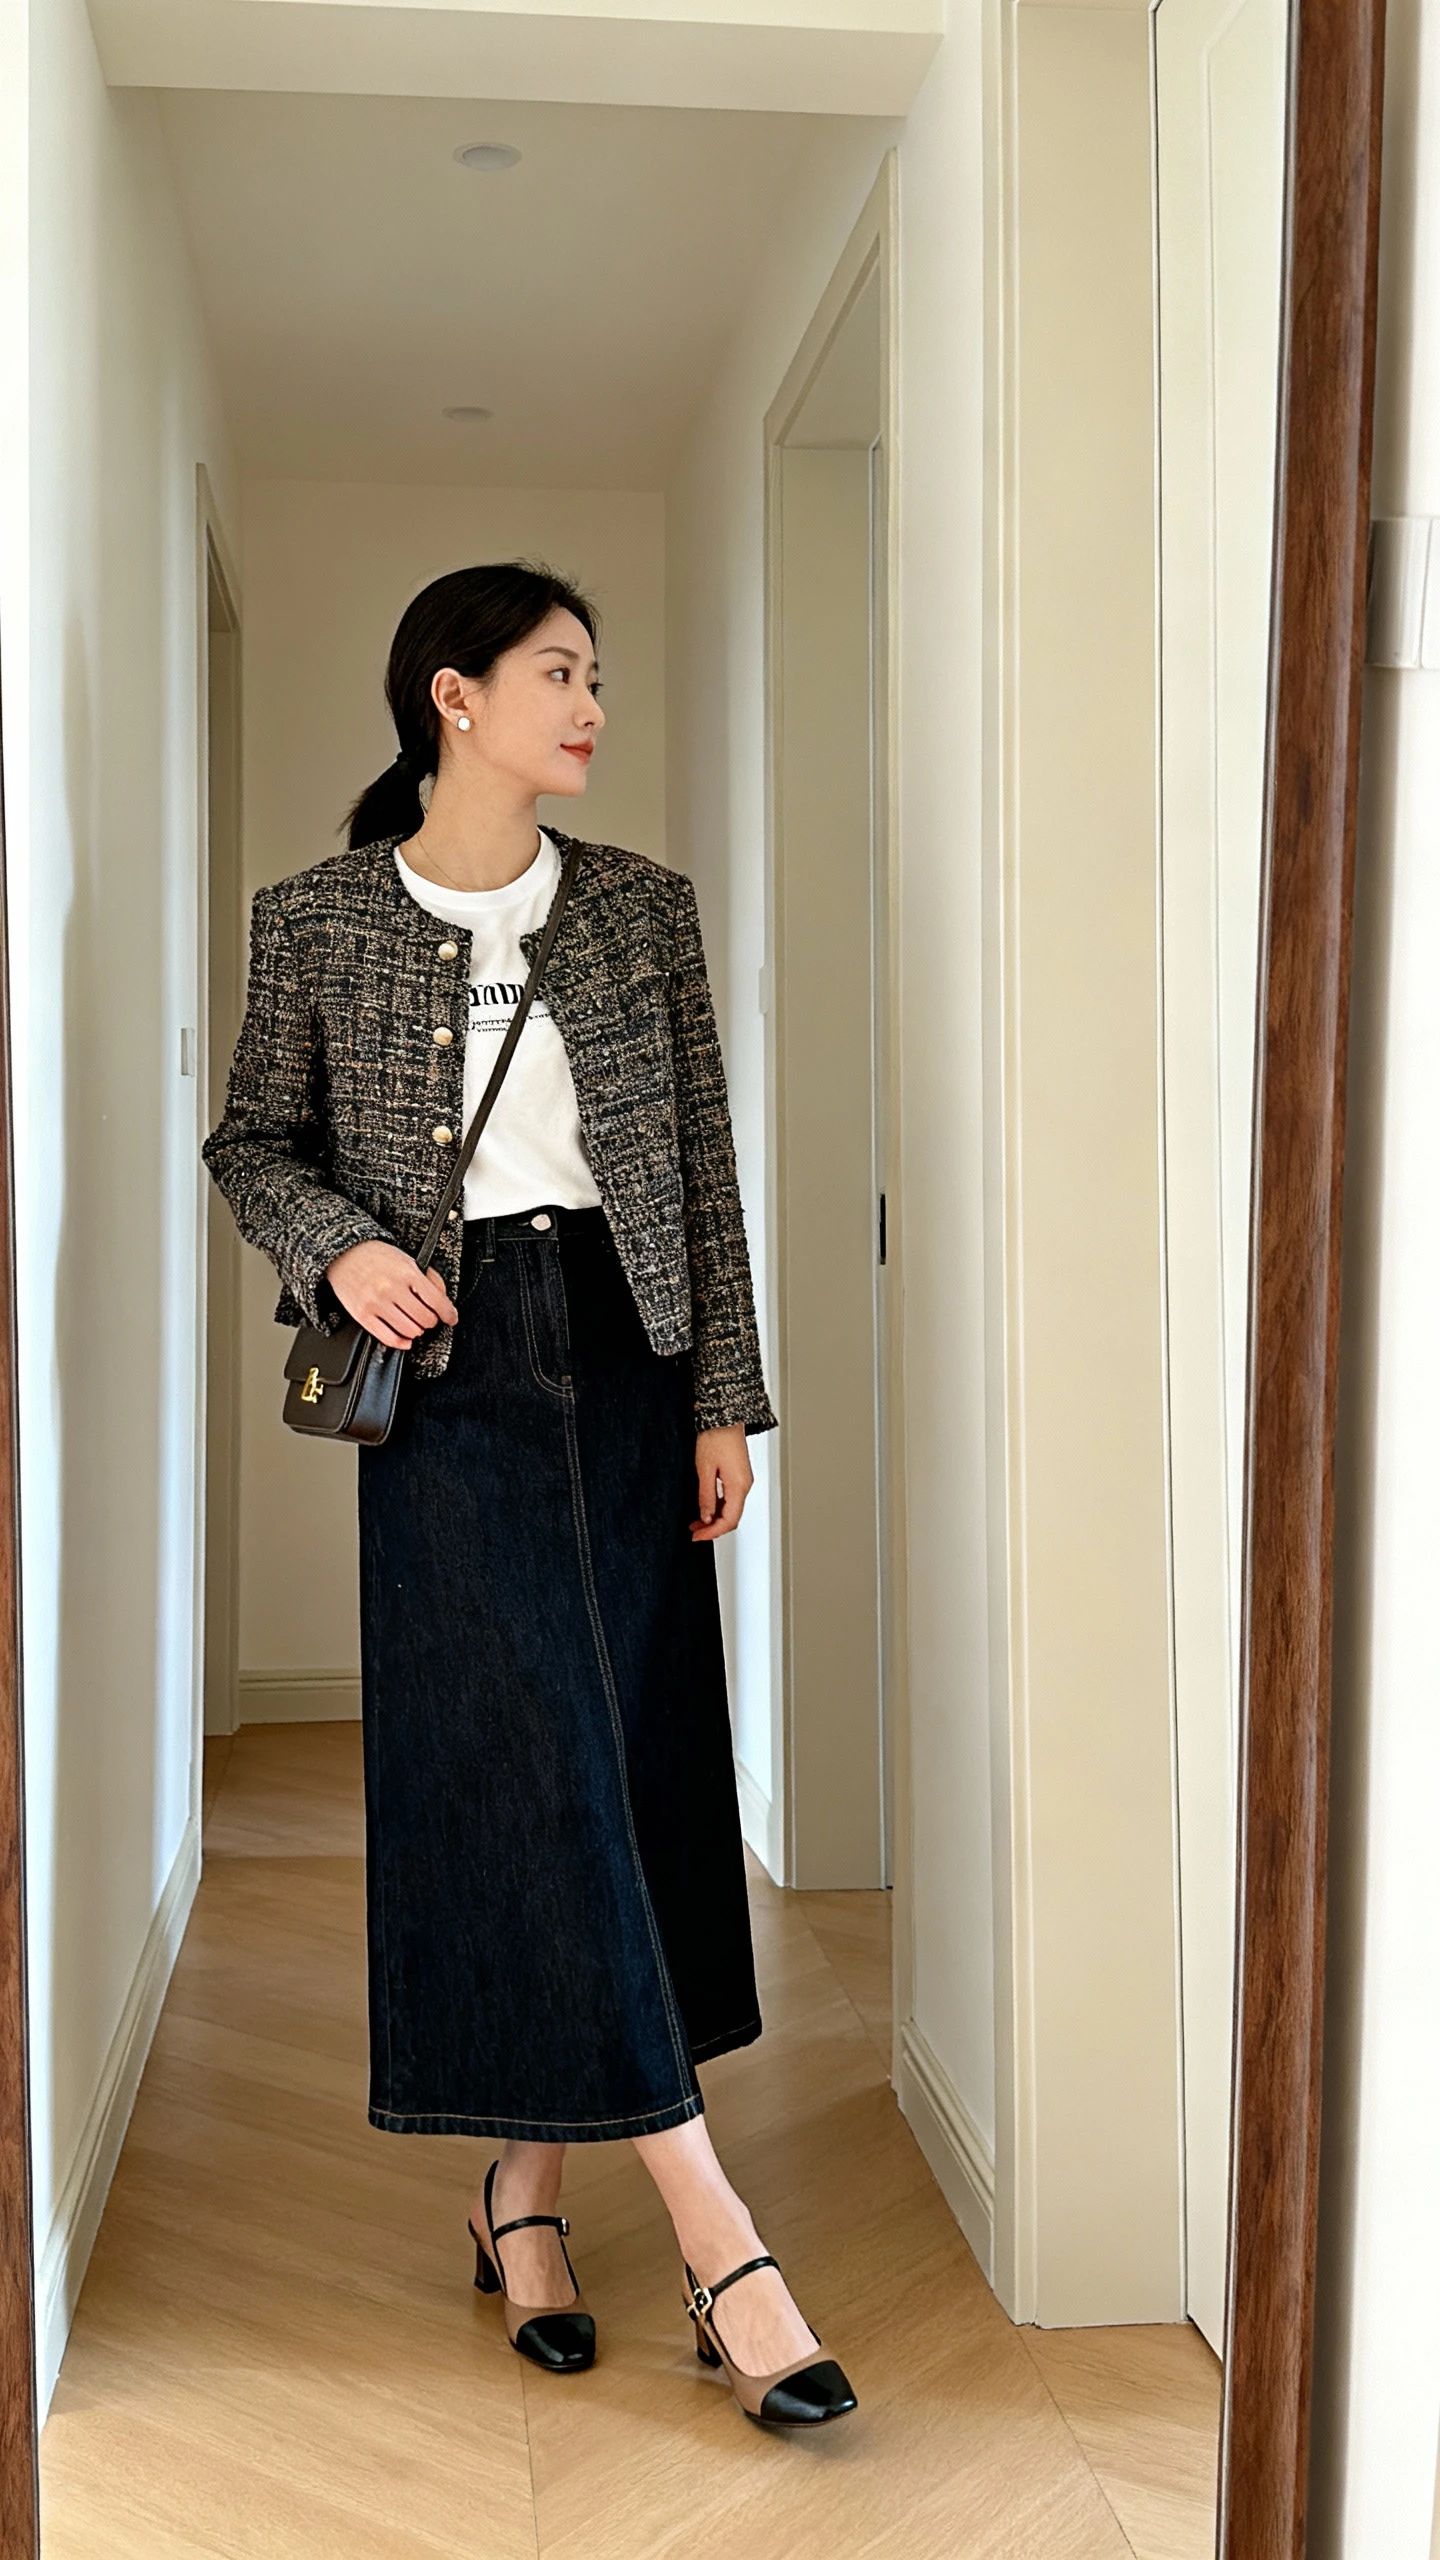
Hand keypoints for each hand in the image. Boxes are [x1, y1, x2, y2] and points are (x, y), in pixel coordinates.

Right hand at [326, 1240, 458, 1350]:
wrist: (345, 1254)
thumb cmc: (377, 1257)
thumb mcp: (408, 1260)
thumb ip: (428, 1279)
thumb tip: (443, 1301)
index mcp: (407, 1273)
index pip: (437, 1301)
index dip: (448, 1314)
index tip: (451, 1318)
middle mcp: (391, 1288)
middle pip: (425, 1319)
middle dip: (430, 1320)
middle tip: (427, 1317)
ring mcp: (376, 1303)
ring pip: (409, 1331)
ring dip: (416, 1330)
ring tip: (413, 1322)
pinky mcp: (363, 1315)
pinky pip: (388, 1338)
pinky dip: (401, 1342)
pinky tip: (405, 1338)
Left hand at [691, 1426, 753, 1540]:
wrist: (724, 1417)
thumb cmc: (715, 1437)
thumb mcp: (705, 1470)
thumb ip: (706, 1496)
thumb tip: (706, 1517)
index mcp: (739, 1486)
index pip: (729, 1520)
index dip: (712, 1532)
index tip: (697, 1536)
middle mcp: (745, 1485)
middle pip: (732, 1517)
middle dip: (713, 1527)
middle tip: (694, 1531)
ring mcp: (743, 1480)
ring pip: (731, 1508)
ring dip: (715, 1517)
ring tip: (696, 1521)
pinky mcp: (739, 1475)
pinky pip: (731, 1497)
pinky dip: (718, 1506)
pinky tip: (706, 1506)